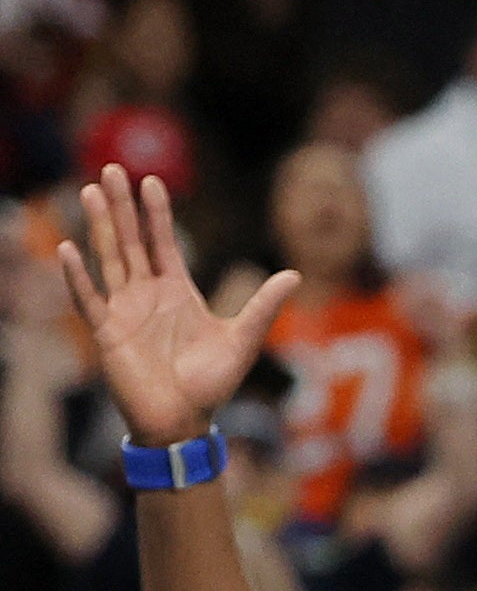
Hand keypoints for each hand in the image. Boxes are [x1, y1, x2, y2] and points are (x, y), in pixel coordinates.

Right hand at [57, 166, 295, 448]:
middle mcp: (147, 294)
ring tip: (92, 190)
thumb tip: (294, 275)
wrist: (185, 421)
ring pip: (110, 258)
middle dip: (123, 207)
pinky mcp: (107, 331)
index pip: (163, 243)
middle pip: (132, 241)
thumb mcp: (243, 339)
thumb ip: (264, 306)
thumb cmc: (211, 384)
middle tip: (112, 168)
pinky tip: (69, 250)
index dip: (157, 213)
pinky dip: (78, 276)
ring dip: (100, 226)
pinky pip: (89, 298)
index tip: (152, 181)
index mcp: (177, 291)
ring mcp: (124, 310)